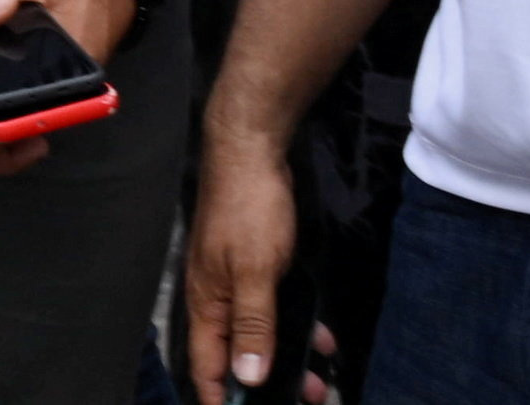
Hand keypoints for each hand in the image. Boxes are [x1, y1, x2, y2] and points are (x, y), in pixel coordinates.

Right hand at [182, 110, 299, 400]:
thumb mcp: (255, 272)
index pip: (207, 366)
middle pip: (236, 357)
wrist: (252, 150)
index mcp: (208, 303)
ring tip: (318, 384)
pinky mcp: (254, 266)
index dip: (222, 399)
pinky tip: (321, 339)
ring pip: (258, 336)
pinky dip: (295, 327)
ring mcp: (235, 281)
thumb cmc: (248, 208)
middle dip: (265, 386)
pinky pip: (273, 311)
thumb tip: (249, 377)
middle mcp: (217, 298)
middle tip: (303, 401)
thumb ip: (253, 326)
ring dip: (285, 361)